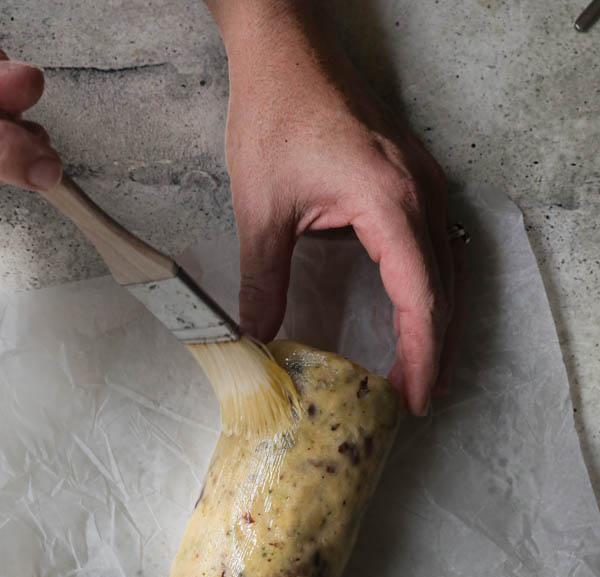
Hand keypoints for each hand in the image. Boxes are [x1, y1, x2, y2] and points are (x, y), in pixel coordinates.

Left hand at [214, 2, 459, 415]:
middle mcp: (419, 195)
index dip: (421, 356)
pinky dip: (432, 292)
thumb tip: (255, 339)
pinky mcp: (414, 182)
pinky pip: (438, 249)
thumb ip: (263, 281)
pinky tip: (417, 318)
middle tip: (416, 401)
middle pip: (445, 293)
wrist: (287, 47)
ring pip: (449, 272)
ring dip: (439, 325)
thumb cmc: (278, 111)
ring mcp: (423, 186)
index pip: (421, 299)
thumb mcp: (261, 209)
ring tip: (423, 373)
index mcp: (389, 203)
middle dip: (434, 352)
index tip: (413, 398)